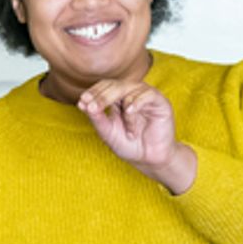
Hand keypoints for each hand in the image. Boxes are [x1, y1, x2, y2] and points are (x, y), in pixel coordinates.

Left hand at [77, 80, 196, 193]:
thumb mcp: (107, 132)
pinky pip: (147, 95)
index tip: (82, 102)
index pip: (104, 86)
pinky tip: (130, 112)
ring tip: (127, 130)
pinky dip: (137, 103)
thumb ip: (97, 118)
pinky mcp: (160, 102)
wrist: (149, 159)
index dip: (93, 92)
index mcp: (118, 97)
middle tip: (92, 107)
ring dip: (124, 110)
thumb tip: (83, 103)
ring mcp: (146, 96)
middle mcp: (132, 93)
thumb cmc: (128, 144)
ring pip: (130, 89)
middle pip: (115, 85)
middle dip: (102, 96)